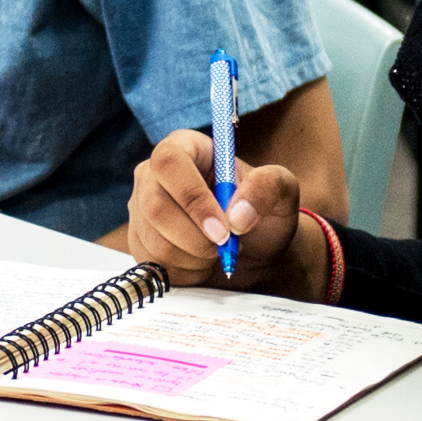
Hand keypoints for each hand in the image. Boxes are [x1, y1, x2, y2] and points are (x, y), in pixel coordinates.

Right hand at [116, 126, 296, 285]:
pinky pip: (154, 265)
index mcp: (184, 148)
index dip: (192, 197)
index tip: (223, 229)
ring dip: (195, 257)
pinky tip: (202, 263)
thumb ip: (268, 187)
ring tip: (217, 251)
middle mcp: (154, 175)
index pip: (169, 162)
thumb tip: (236, 215)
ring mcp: (141, 210)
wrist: (255, 250)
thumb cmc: (264, 212)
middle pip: (155, 207)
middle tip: (226, 246)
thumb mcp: (282, 191)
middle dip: (196, 238)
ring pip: (155, 241)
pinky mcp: (139, 242)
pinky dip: (186, 272)